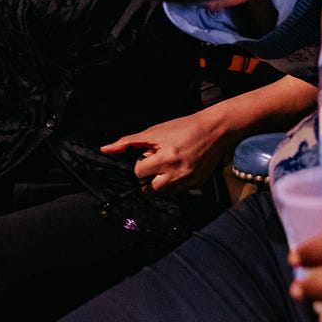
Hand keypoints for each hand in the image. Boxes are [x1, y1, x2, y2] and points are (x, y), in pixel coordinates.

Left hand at [101, 110, 228, 193]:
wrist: (215, 129)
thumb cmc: (184, 127)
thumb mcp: (154, 132)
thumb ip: (128, 142)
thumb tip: (105, 149)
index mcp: (167, 158)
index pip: (139, 173)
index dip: (141, 164)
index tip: (149, 156)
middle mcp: (179, 173)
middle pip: (150, 191)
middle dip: (148, 179)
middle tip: (157, 164)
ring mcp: (190, 181)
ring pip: (164, 194)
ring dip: (161, 183)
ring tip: (168, 165)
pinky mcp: (198, 185)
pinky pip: (179, 191)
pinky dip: (175, 183)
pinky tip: (181, 168)